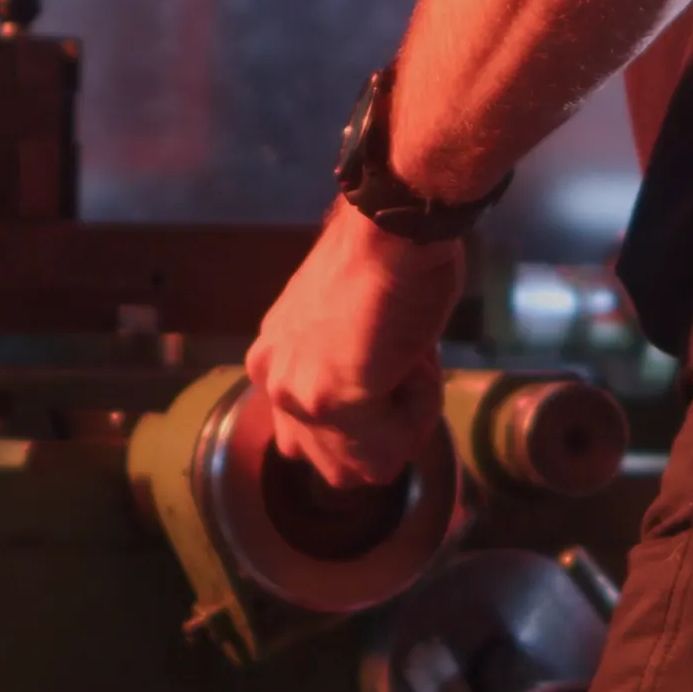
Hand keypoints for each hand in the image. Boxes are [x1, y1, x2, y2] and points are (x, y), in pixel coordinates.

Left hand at [244, 200, 469, 488]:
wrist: (397, 224)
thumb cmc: (391, 261)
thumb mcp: (353, 333)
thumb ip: (347, 375)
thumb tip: (371, 411)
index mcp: (274, 363)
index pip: (321, 440)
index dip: (376, 414)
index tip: (395, 359)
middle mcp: (272, 383)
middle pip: (337, 467)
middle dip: (385, 433)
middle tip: (406, 367)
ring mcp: (297, 396)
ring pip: (366, 466)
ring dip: (403, 424)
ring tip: (409, 360)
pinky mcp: (330, 403)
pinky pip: (391, 448)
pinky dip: (420, 411)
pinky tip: (414, 357)